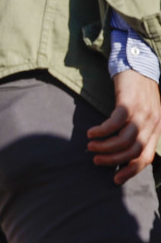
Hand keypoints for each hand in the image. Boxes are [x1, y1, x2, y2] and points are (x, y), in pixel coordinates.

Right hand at [87, 69, 160, 184]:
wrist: (139, 65)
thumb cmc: (138, 91)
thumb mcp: (145, 113)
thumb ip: (139, 130)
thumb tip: (122, 150)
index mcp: (156, 128)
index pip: (146, 157)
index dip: (130, 170)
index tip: (115, 179)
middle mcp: (152, 123)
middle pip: (133, 151)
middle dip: (114, 160)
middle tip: (97, 160)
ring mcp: (141, 113)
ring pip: (124, 140)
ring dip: (105, 147)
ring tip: (90, 146)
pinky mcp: (128, 103)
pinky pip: (113, 123)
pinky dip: (101, 131)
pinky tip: (91, 132)